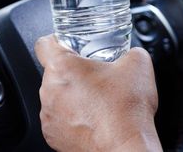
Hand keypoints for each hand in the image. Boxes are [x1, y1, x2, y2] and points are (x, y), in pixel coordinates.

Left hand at [35, 35, 161, 151]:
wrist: (126, 147)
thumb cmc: (126, 111)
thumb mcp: (138, 64)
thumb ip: (132, 51)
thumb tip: (132, 53)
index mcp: (62, 67)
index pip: (43, 44)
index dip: (56, 40)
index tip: (66, 44)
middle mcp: (49, 90)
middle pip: (54, 72)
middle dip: (73, 72)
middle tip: (95, 77)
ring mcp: (49, 115)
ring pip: (56, 96)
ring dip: (72, 95)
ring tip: (96, 101)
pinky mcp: (52, 135)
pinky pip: (58, 118)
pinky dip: (71, 117)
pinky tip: (92, 119)